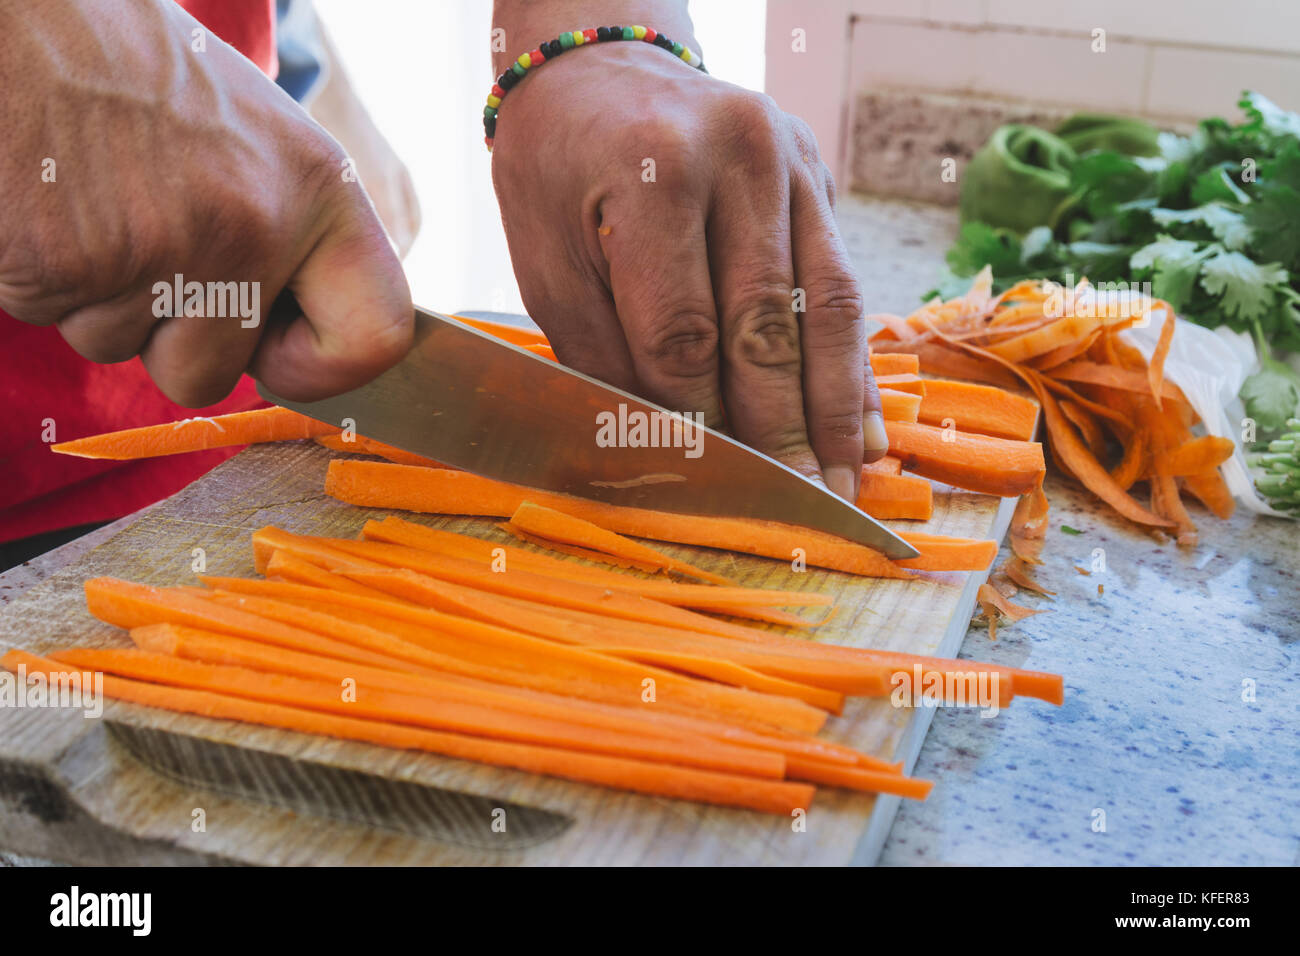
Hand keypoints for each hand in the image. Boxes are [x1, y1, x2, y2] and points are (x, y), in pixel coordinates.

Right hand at [0, 0, 412, 406]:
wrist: (20, 14)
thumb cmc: (138, 74)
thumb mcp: (261, 138)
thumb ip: (297, 235)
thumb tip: (313, 334)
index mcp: (321, 190)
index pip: (377, 334)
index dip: (322, 368)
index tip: (276, 350)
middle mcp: (257, 224)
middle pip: (215, 375)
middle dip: (170, 339)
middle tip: (146, 245)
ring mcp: (164, 249)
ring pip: (126, 351)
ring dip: (101, 301)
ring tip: (96, 204)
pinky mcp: (67, 264)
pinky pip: (53, 319)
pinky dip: (43, 279)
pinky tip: (51, 206)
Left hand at [490, 37, 886, 500]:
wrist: (598, 72)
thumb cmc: (557, 175)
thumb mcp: (550, 265)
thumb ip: (608, 356)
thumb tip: (671, 451)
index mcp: (655, 171)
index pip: (684, 330)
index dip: (697, 418)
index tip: (711, 484)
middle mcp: (740, 156)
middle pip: (765, 325)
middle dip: (781, 431)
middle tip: (798, 506)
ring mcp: (792, 161)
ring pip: (828, 309)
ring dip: (839, 408)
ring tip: (849, 482)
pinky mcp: (819, 178)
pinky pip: (846, 285)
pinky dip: (856, 365)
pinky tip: (871, 427)